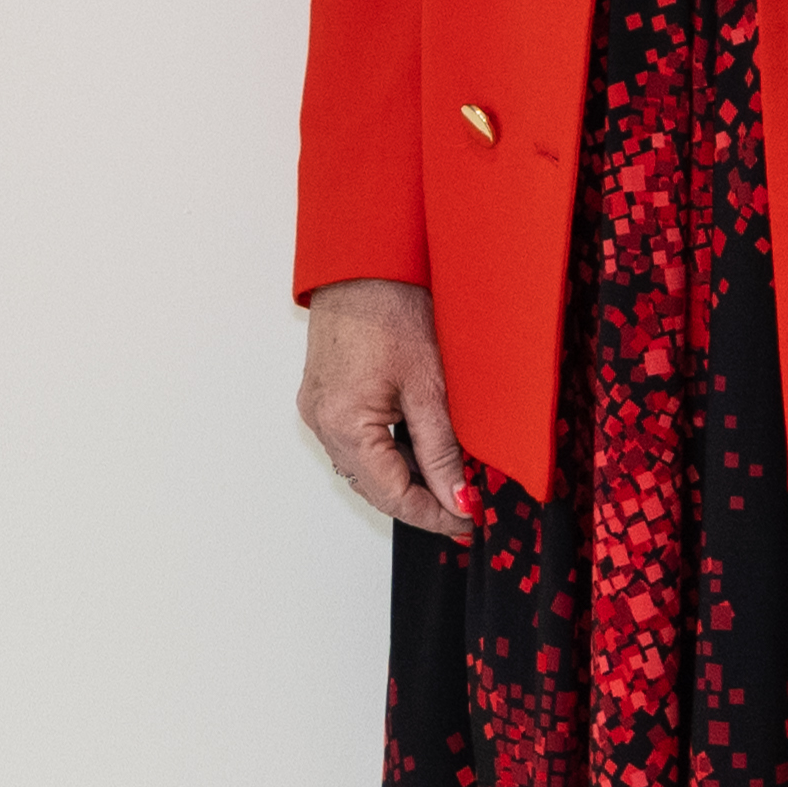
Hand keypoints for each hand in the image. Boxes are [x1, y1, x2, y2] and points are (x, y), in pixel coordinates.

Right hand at [299, 275, 468, 536]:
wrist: (363, 263)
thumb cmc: (392, 308)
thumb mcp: (430, 387)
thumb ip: (442, 450)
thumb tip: (458, 498)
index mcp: (344, 424)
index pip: (393, 495)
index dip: (435, 515)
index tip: (470, 523)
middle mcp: (321, 423)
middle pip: (373, 488)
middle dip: (421, 503)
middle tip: (466, 511)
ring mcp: (317, 410)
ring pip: (363, 469)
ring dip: (403, 481)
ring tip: (448, 485)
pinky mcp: (322, 397)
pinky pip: (353, 444)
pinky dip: (386, 456)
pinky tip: (416, 452)